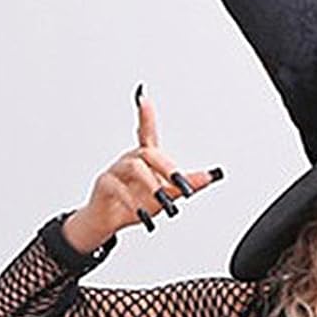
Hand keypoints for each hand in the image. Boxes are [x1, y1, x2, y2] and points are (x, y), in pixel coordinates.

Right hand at [63, 88, 222, 251]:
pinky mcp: (105, 185)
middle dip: (167, 166)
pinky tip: (141, 213)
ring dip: (152, 184)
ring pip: (134, 167)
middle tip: (180, 182)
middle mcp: (130, 159)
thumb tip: (212, 175)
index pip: (146, 132)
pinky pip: (118, 188)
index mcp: (145, 158)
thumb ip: (188, 184)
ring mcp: (116, 171)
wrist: (111, 219)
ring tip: (163, 201)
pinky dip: (132, 201)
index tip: (143, 98)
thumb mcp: (169, 193)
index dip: (146, 115)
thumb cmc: (138, 202)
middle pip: (148, 152)